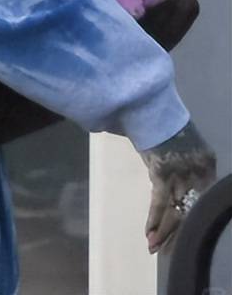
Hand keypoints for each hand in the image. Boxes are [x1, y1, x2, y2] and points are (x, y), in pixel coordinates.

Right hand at [139, 121, 215, 254]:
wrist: (149, 105)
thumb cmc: (162, 123)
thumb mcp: (179, 144)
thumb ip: (180, 161)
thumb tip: (171, 178)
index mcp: (206, 163)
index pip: (201, 200)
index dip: (190, 220)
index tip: (181, 235)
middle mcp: (198, 172)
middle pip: (190, 210)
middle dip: (176, 232)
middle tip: (165, 250)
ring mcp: (180, 173)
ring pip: (175, 211)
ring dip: (164, 232)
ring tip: (154, 248)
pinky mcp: (163, 173)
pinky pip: (160, 202)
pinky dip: (153, 218)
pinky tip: (149, 233)